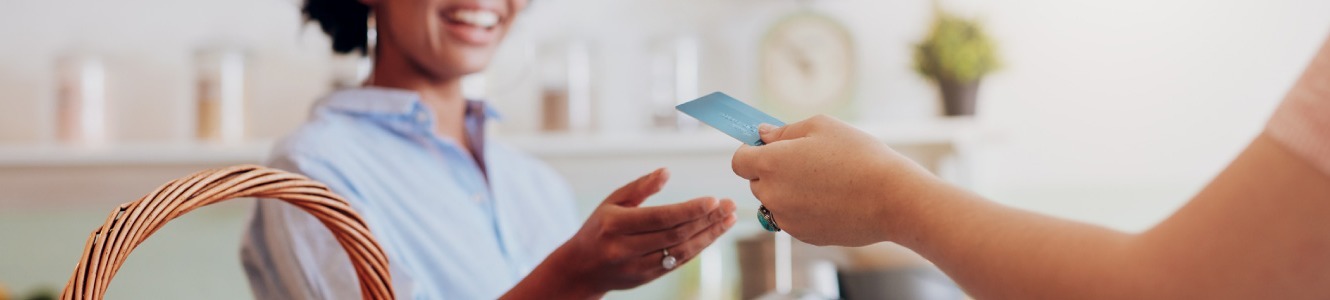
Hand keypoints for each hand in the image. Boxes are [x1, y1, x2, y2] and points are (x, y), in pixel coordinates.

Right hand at [513, 168, 736, 298]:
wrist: (580, 269)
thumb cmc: (598, 228)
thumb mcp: (612, 202)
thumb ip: (640, 187)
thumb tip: (667, 172)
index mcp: (616, 225)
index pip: (660, 218)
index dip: (689, 210)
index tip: (713, 199)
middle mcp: (626, 248)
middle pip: (675, 234)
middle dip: (707, 220)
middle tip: (729, 205)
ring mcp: (638, 267)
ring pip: (681, 251)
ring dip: (709, 235)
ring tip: (729, 219)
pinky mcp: (647, 278)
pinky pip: (678, 262)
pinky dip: (698, 247)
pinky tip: (713, 233)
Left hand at [731, 115, 938, 245]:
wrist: (892, 198)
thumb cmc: (859, 156)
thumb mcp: (821, 127)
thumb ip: (784, 131)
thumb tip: (762, 136)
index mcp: (770, 164)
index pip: (739, 161)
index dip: (751, 151)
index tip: (769, 146)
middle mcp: (772, 195)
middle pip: (756, 182)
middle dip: (772, 171)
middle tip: (805, 161)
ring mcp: (787, 219)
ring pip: (776, 202)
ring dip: (788, 191)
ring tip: (824, 180)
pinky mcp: (804, 236)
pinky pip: (794, 218)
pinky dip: (804, 209)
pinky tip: (832, 198)